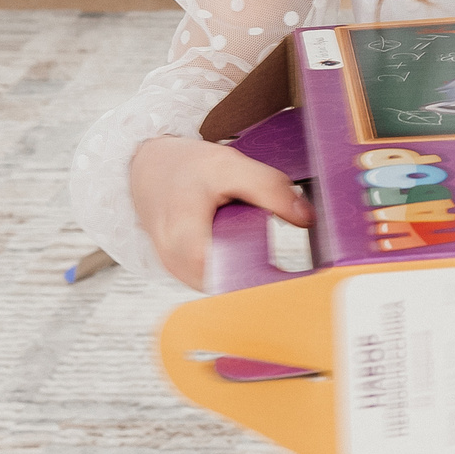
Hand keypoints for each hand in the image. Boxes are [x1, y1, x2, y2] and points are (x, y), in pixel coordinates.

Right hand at [129, 134, 313, 289]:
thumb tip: (306, 218)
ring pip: (221, 287)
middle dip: (258, 278)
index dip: (265, 283)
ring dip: (245, 275)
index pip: (231, 279)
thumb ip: (270, 189)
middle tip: (283, 270)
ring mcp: (175, 271)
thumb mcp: (231, 165)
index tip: (291, 280)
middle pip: (229, 287)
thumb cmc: (185, 166)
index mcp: (186, 239)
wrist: (149, 165)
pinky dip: (231, 272)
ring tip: (259, 256)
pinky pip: (213, 282)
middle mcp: (175, 263)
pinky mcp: (180, 272)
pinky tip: (243, 257)